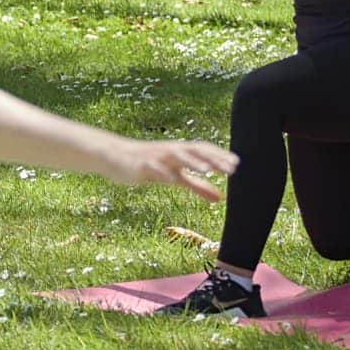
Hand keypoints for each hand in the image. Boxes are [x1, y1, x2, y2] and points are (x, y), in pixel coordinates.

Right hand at [102, 139, 238, 200]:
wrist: (113, 157)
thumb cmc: (148, 166)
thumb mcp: (174, 177)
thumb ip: (196, 185)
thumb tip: (220, 198)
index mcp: (179, 152)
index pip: (202, 151)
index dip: (219, 156)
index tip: (236, 164)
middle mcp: (169, 151)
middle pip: (194, 152)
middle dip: (212, 159)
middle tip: (230, 168)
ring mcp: (155, 157)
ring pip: (175, 156)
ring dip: (191, 161)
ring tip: (206, 169)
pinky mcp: (141, 165)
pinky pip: (153, 168)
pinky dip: (163, 172)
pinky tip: (171, 179)